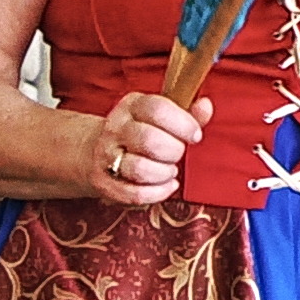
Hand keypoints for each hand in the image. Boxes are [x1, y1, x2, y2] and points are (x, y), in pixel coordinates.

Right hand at [80, 89, 206, 208]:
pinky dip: (158, 192)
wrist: (94, 150)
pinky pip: (135, 193)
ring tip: (170, 170)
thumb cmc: (139, 133)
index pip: (157, 109)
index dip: (183, 124)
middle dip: (174, 151)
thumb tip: (205, 106)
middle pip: (149, 140)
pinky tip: (167, 185)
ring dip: (164, 173)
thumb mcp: (160, 117)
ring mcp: (106, 156)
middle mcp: (116, 129)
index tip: (195, 135)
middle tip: (177, 153)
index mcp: (131, 106)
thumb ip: (187, 113)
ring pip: (140, 169)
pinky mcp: (104, 183)